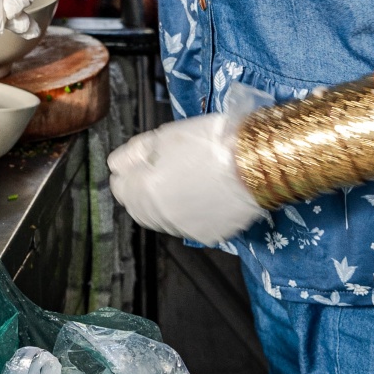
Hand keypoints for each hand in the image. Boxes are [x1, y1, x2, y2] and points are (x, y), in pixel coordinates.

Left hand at [106, 115, 266, 244]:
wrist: (257, 160)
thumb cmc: (211, 142)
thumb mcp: (165, 136)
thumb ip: (133, 154)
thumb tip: (116, 165)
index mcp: (143, 190)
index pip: (119, 187)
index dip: (130, 172)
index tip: (142, 161)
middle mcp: (160, 216)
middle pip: (138, 207)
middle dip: (144, 189)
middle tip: (164, 169)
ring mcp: (184, 230)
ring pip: (163, 218)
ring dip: (166, 202)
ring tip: (188, 179)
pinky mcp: (208, 236)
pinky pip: (189, 225)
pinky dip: (191, 212)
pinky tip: (205, 193)